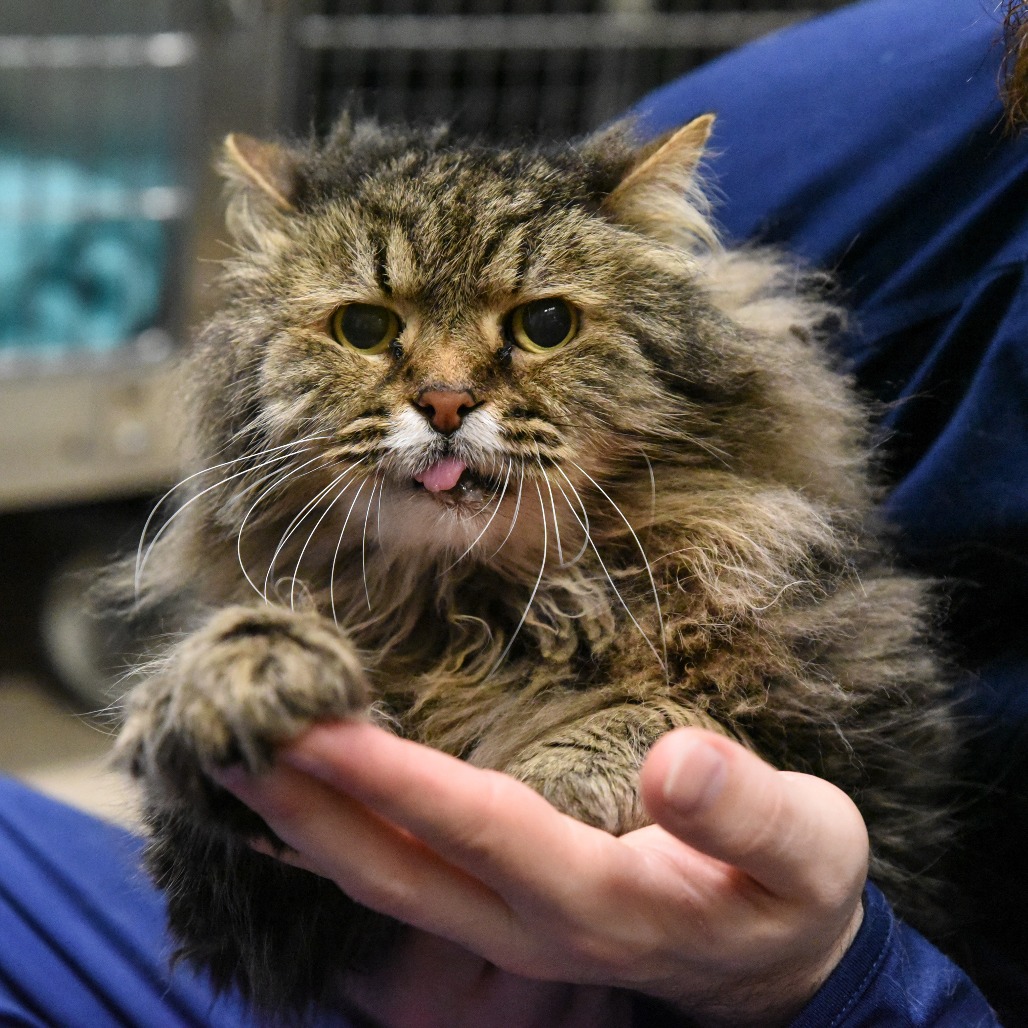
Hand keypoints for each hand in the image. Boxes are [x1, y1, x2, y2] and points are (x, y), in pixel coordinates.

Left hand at [217, 723, 867, 1027]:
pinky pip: (397, 885)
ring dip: (303, 825)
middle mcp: (532, 926)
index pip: (477, 828)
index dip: (393, 778)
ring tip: (233, 765)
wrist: (775, 964)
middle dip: (308, 803)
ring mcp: (506, 933)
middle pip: (396, 867)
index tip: (315, 724)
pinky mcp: (499, 919)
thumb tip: (676, 763)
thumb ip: (747, 811)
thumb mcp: (807, 846)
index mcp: (602, 898)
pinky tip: (291, 816)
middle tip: (229, 735)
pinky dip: (335, 846)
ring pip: (382, 884)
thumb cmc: (790, 889)